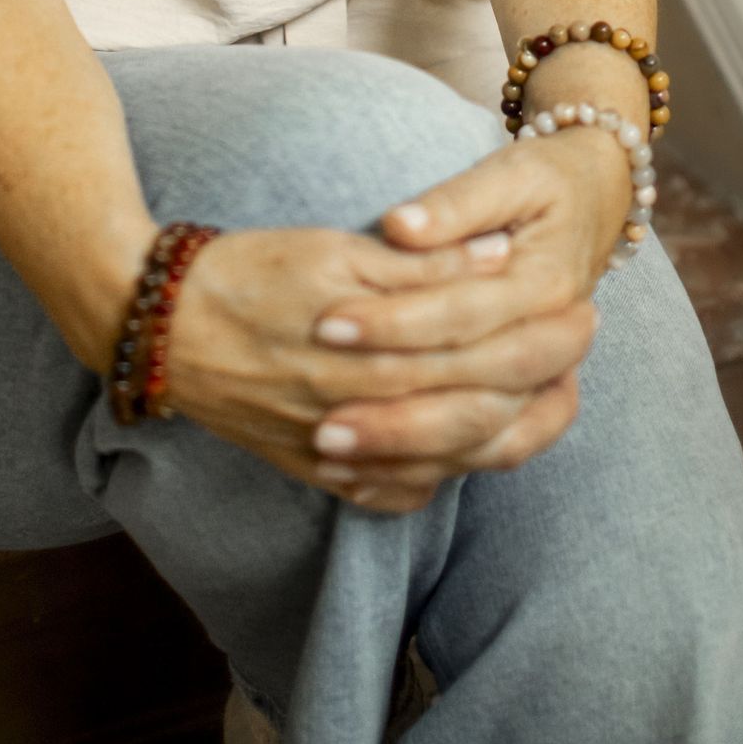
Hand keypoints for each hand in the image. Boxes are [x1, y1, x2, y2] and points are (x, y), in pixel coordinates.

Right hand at [161, 211, 596, 514]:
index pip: (482, 354)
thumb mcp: (332, 251)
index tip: (584, 308)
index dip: (541, 333)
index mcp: (369, 355)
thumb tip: (500, 257)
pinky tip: (476, 446)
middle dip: (542, 377)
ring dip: (510, 426)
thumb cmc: (245, 273)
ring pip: (449, 457)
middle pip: (479, 409)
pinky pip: (399, 492)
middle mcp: (362, 416)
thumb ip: (419, 265)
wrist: (158, 328)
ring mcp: (342, 453)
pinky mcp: (320, 470)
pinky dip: (446, 473)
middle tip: (584, 341)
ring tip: (554, 392)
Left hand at [301, 127, 634, 510]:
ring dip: (409, 456)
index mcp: (548, 284)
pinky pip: (490, 457)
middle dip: (399, 416)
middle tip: (323, 423)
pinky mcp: (535, 405)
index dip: (396, 322)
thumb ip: (453, 205)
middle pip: (480, 399)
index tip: (327, 324)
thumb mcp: (506, 176)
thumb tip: (399, 227)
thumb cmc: (543, 183)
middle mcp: (556, 344)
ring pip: (487, 443)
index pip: (464, 315)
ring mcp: (551, 381)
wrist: (596, 203)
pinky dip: (429, 473)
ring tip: (332, 455)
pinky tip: (363, 482)